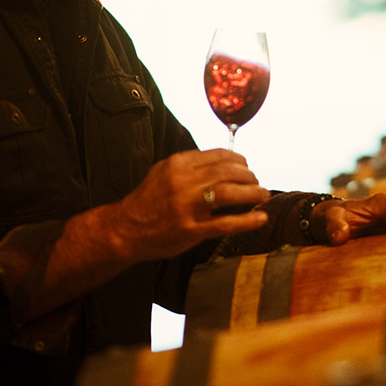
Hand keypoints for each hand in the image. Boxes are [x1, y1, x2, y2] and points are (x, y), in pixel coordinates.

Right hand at [109, 149, 269, 260]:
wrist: (124, 230)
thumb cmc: (146, 201)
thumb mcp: (162, 171)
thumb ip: (189, 164)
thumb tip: (221, 161)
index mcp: (178, 164)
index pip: (218, 155)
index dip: (239, 160)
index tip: (246, 165)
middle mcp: (184, 182)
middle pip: (228, 172)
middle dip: (248, 175)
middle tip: (256, 181)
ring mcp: (188, 207)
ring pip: (231, 193)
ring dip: (252, 192)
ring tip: (262, 194)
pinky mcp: (192, 230)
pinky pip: (226, 223)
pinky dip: (247, 221)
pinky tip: (261, 218)